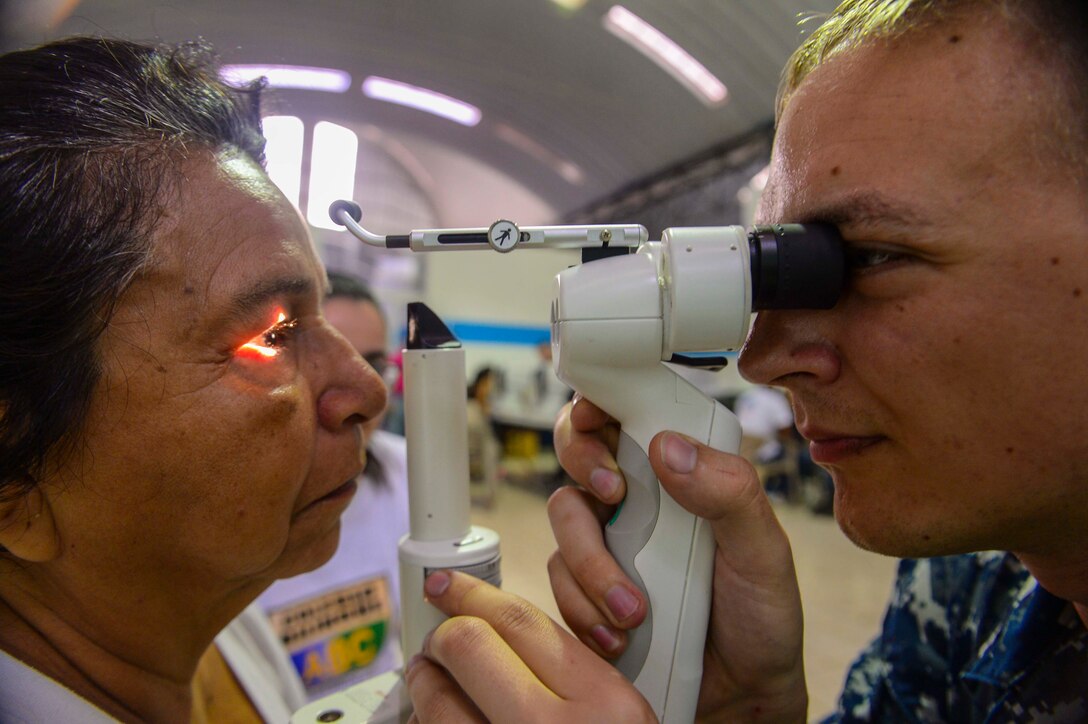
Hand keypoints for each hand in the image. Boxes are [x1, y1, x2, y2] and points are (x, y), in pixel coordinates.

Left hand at [404, 570, 655, 722]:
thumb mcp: (630, 718)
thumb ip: (586, 674)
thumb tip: (512, 632)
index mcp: (608, 702)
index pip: (522, 621)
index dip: (473, 594)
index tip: (447, 583)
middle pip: (471, 646)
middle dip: (444, 634)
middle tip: (437, 637)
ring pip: (438, 701)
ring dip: (424, 682)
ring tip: (427, 676)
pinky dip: (426, 719)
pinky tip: (430, 718)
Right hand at [549, 396, 807, 720]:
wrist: (741, 696)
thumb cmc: (760, 615)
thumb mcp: (763, 551)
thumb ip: (728, 492)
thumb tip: (668, 446)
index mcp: (682, 473)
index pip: (629, 414)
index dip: (600, 403)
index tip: (597, 419)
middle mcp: (638, 500)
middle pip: (578, 451)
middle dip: (582, 464)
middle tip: (614, 497)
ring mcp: (607, 543)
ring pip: (564, 520)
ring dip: (590, 564)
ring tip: (634, 610)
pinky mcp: (586, 588)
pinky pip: (558, 581)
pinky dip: (583, 607)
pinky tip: (619, 635)